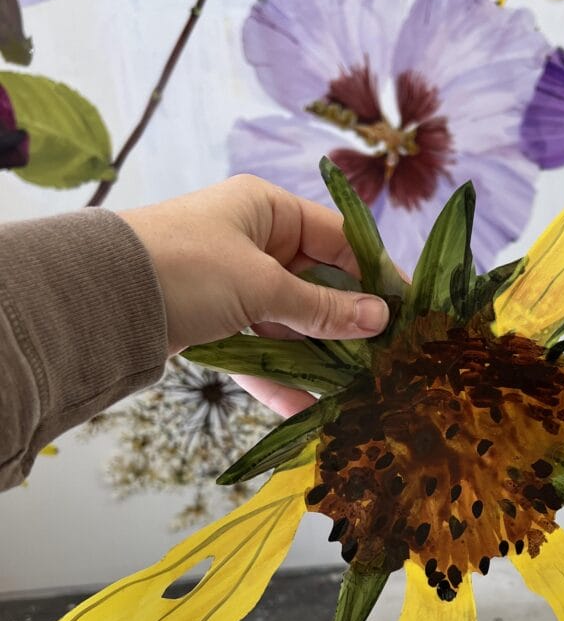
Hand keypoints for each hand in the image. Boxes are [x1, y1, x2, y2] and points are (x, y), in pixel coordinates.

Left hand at [121, 174, 388, 417]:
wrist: (97, 299)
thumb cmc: (184, 268)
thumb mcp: (262, 285)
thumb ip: (322, 307)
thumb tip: (379, 319)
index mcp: (266, 210)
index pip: (339, 239)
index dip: (375, 274)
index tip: (408, 310)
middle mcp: (252, 241)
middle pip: (317, 285)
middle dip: (349, 326)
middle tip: (386, 360)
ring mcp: (232, 284)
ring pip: (291, 322)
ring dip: (319, 358)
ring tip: (356, 392)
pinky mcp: (212, 322)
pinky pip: (260, 349)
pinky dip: (281, 376)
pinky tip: (309, 410)